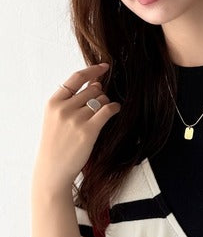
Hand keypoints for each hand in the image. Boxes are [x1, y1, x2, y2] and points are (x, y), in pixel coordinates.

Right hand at [33, 64, 120, 193]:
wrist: (53, 168)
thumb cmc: (56, 143)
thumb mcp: (55, 118)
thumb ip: (71, 100)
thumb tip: (95, 84)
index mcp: (53, 102)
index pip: (75, 78)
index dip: (92, 71)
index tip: (104, 67)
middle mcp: (63, 108)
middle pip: (92, 90)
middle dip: (99, 94)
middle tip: (98, 105)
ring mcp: (76, 119)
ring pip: (101, 100)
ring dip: (106, 104)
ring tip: (102, 113)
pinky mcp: (88, 131)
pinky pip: (108, 110)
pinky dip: (114, 108)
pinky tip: (116, 109)